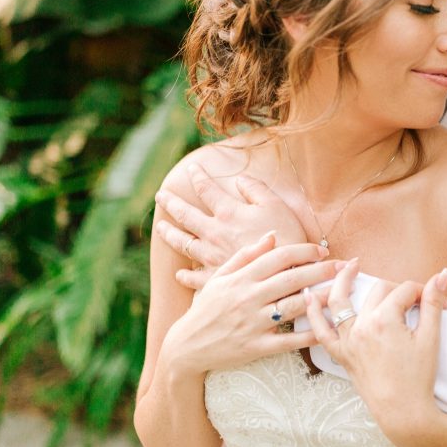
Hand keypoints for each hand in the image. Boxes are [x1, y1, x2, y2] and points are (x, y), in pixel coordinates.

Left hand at [155, 162, 313, 282]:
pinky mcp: (216, 279)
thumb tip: (239, 179)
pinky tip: (179, 274)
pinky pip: (194, 277)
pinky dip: (185, 275)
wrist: (287, 271)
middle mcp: (214, 233)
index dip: (198, 176)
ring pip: (183, 243)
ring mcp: (212, 257)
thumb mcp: (276, 205)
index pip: (207, 190)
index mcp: (228, 213)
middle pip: (186, 215)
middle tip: (160, 196)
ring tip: (160, 228)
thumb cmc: (286, 236)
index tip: (191, 168)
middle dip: (172, 203)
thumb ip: (256, 189)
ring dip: (170, 234)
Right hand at [162, 232, 338, 374]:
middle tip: (346, 267)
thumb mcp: (220, 277)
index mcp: (241, 278)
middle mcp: (248, 298)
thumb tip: (271, 235)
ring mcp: (253, 323)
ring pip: (294, 307)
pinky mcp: (256, 347)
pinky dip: (309, 335)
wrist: (186, 346)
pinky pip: (288, 341)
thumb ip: (246, 255)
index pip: (278, 257)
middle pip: (292, 279)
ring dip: (321, 299)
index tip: (323, 251)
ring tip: (343, 293)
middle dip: (322, 271)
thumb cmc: (206, 309)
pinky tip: (328, 329)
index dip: (304, 251)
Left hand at [304, 262, 446, 446]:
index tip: (433, 300)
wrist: (403, 412)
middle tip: (412, 298)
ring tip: (348, 265)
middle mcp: (362, 325)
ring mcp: (348, 339)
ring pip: (341, 301)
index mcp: (385, 319)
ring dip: (342, 280)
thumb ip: (433, 303)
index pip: (405, 291)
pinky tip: (309, 297)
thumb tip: (443, 273)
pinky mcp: (341, 354)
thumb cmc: (419, 377)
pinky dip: (314, 313)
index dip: (422, 292)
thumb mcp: (430, 337)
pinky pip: (321, 331)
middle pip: (379, 291)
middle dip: (396, 288)